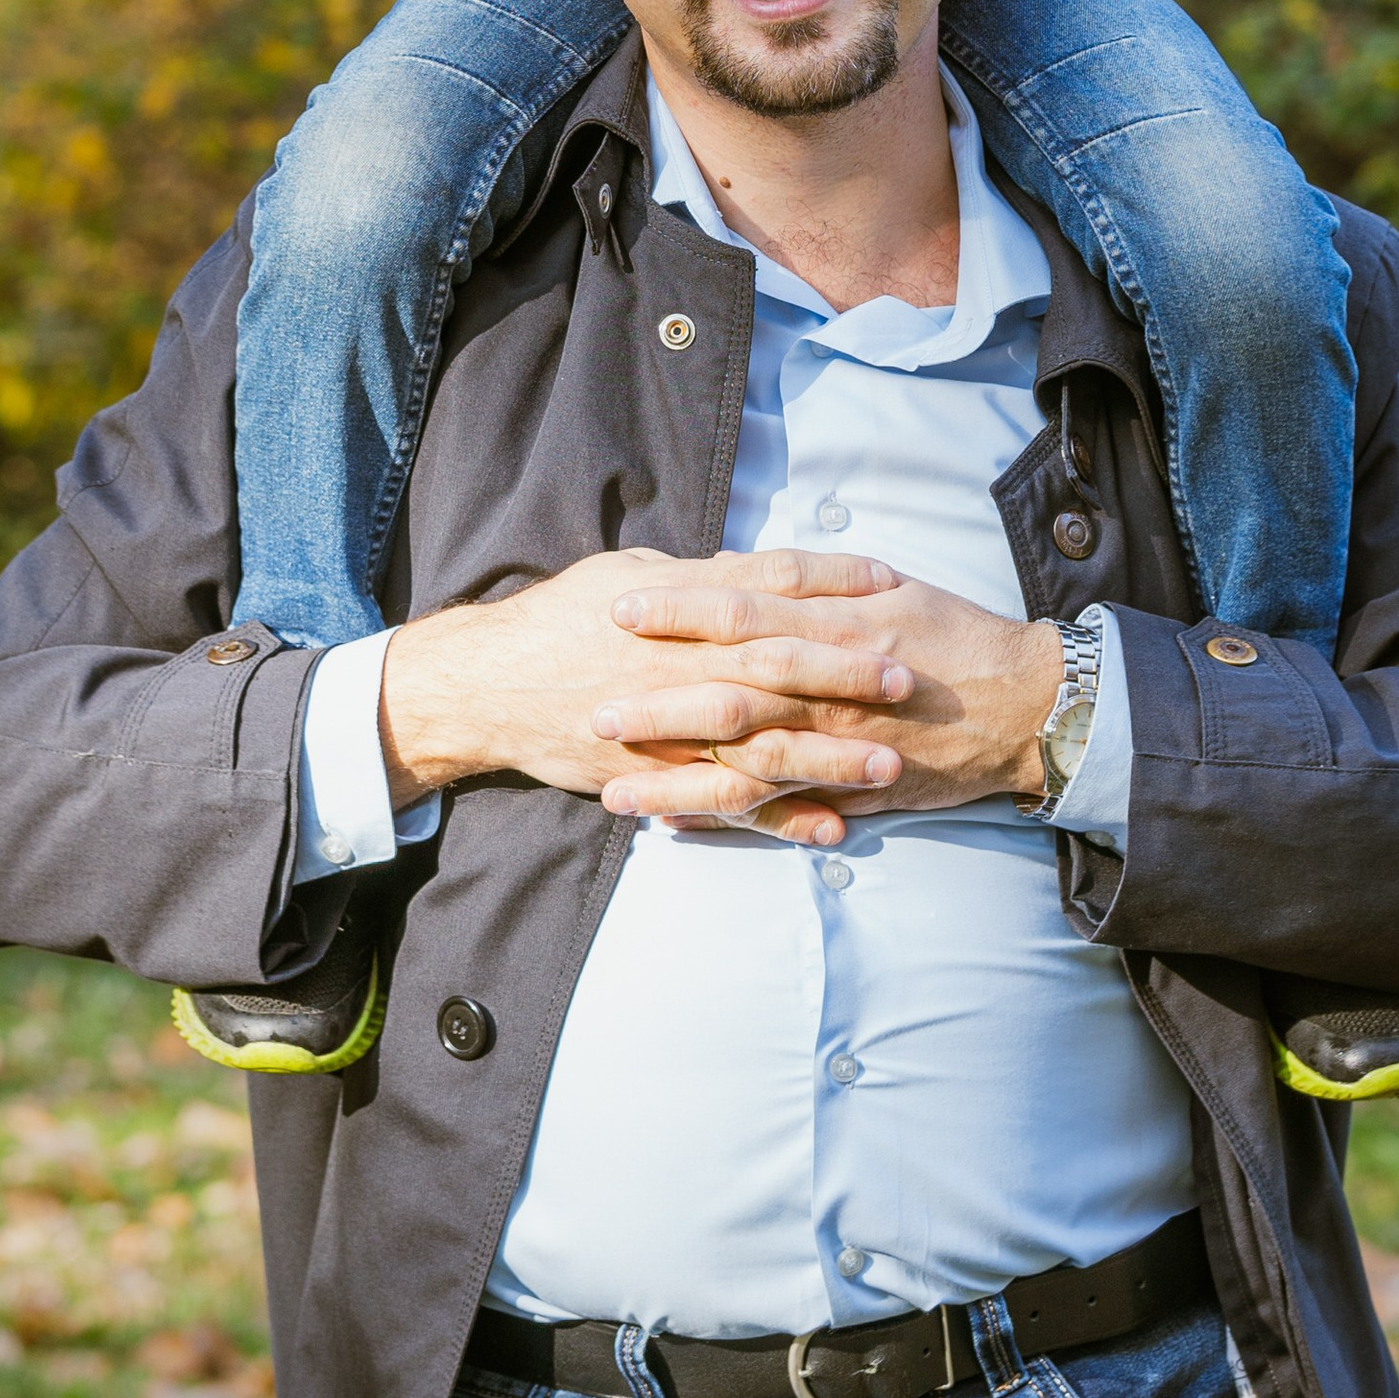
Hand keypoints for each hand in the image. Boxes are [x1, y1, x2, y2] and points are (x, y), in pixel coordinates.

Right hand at [376, 546, 913, 829]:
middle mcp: (681, 667)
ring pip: (763, 746)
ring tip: (890, 767)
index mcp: (680, 609)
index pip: (770, 588)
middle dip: (846, 674)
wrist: (490, 685)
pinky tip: (831, 828)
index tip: (888, 583)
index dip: (831, 584)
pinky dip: (780, 819)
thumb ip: (697, 577)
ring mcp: (671, 729)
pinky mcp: (658, 777)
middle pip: (778, 667)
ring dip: (830, 759)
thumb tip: (753, 568)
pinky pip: (728, 804)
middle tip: (907, 680)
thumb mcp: (629, 574)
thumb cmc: (561, 619)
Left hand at [594, 559, 1061, 838]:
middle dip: (657, 701)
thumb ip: (820, 582)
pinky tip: (677, 827)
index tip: (620, 606)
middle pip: (727, 689)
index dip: (678, 607)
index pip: (741, 607)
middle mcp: (830, 680)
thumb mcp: (891, 588)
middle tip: (593, 708)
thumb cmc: (956, 636)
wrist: (1026, 704)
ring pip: (743, 761)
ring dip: (675, 777)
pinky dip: (728, 818)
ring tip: (611, 789)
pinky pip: (781, 807)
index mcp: (834, 620)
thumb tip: (750, 568)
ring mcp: (840, 739)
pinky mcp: (853, 785)